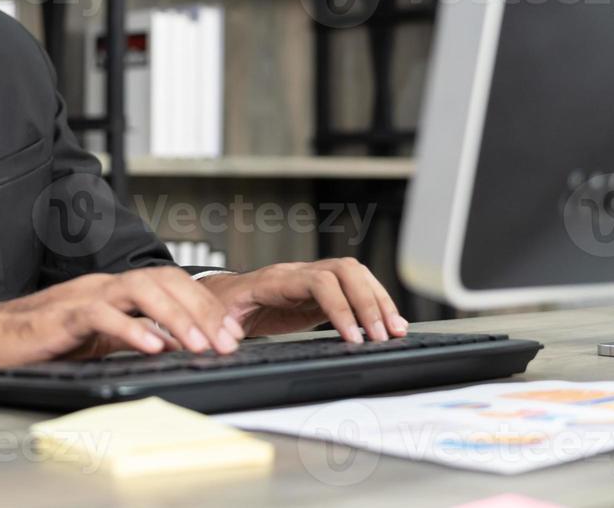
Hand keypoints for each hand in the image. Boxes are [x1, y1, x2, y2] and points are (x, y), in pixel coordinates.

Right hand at [0, 267, 245, 372]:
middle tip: (228, 341)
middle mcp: (103, 285)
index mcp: (114, 289)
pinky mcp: (63, 315)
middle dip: (202, 311)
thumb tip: (172, 345)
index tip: (231, 332)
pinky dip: (131, 329)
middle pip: (164, 281)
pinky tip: (152, 346)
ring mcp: (83, 296)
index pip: (170, 283)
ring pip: (140, 291)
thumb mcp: (95, 338)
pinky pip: (102, 316)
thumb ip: (130, 335)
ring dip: (175, 318)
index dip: (205, 305)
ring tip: (200, 344)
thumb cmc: (37, 339)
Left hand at [197, 259, 407, 342]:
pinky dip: (375, 304)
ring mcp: (313, 278)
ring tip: (395, 331)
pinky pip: (355, 288)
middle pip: (345, 271)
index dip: (340, 307)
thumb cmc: (222, 306)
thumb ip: (226, 326)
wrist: (224, 296)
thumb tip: (229, 341)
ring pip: (355, 275)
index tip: (353, 338)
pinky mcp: (322, 292)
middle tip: (382, 336)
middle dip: (368, 303)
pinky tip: (387, 324)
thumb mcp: (219, 318)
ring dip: (379, 301)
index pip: (318, 282)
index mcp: (274, 280)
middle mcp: (298, 273)